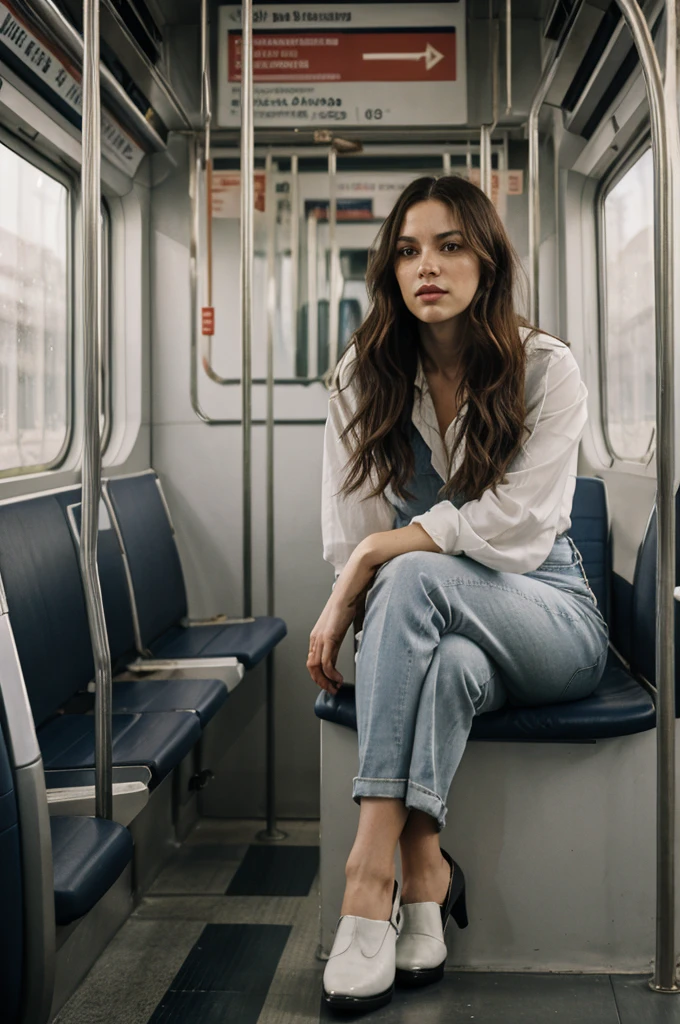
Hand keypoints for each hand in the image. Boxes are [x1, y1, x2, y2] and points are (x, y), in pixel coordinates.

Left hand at [307, 548, 376, 694]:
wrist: (353, 585)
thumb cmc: (352, 598)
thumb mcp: (349, 621)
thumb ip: (349, 632)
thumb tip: (360, 639)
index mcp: (320, 633)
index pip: (313, 660)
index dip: (320, 674)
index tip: (331, 682)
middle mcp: (316, 636)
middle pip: (311, 666)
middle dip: (321, 681)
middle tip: (332, 690)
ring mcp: (321, 636)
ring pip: (315, 667)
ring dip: (325, 681)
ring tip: (335, 687)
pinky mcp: (328, 636)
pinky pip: (325, 662)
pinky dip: (331, 674)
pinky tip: (339, 678)